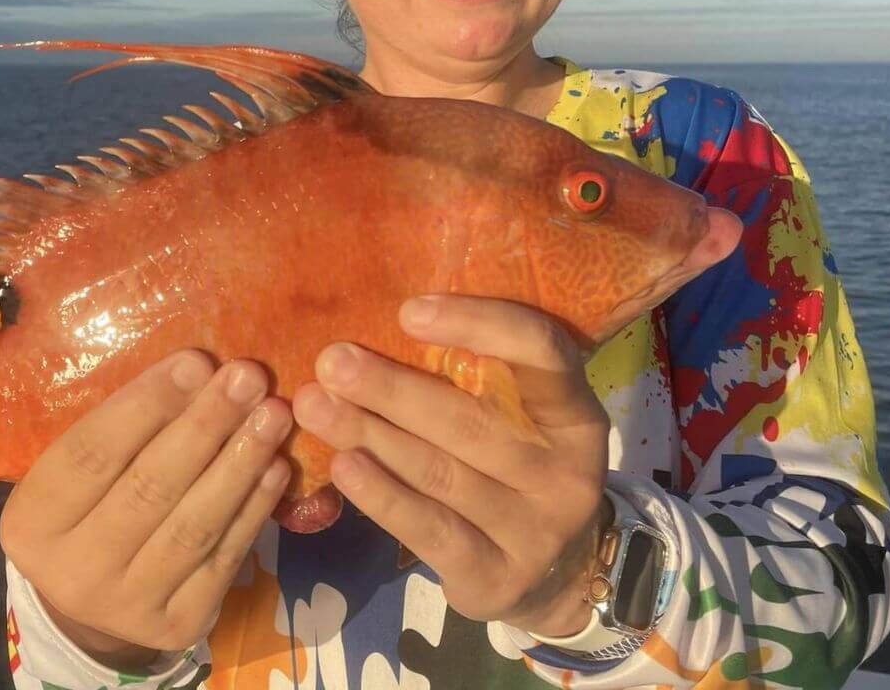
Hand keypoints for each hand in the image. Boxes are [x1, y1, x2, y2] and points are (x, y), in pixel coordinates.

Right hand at [0, 350, 292, 666]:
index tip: (197, 360)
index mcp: (34, 520)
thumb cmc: (90, 506)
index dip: (148, 403)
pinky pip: (224, 557)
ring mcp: (128, 606)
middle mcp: (73, 572)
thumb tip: (200, 370)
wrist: (92, 601)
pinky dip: (255, 508)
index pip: (92, 453)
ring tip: (274, 414)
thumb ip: (123, 428)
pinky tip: (276, 466)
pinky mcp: (179, 624)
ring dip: (241, 462)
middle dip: (207, 425)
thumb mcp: (79, 471)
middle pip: (149, 487)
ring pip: (194, 525)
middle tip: (249, 377)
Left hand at [292, 294, 609, 635]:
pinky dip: (383, 497)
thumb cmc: (517, 463)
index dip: (477, 325)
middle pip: (470, 420)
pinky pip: (432, 530)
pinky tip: (343, 467)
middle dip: (391, 389)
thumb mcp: (517, 415)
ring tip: (315, 406)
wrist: (556, 573)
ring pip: (441, 473)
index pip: (539, 351)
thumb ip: (476, 376)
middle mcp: (568, 469)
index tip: (407, 313)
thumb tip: (386, 320)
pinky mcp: (501, 578)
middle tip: (331, 361)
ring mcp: (539, 529)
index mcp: (574, 410)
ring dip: (370, 436)